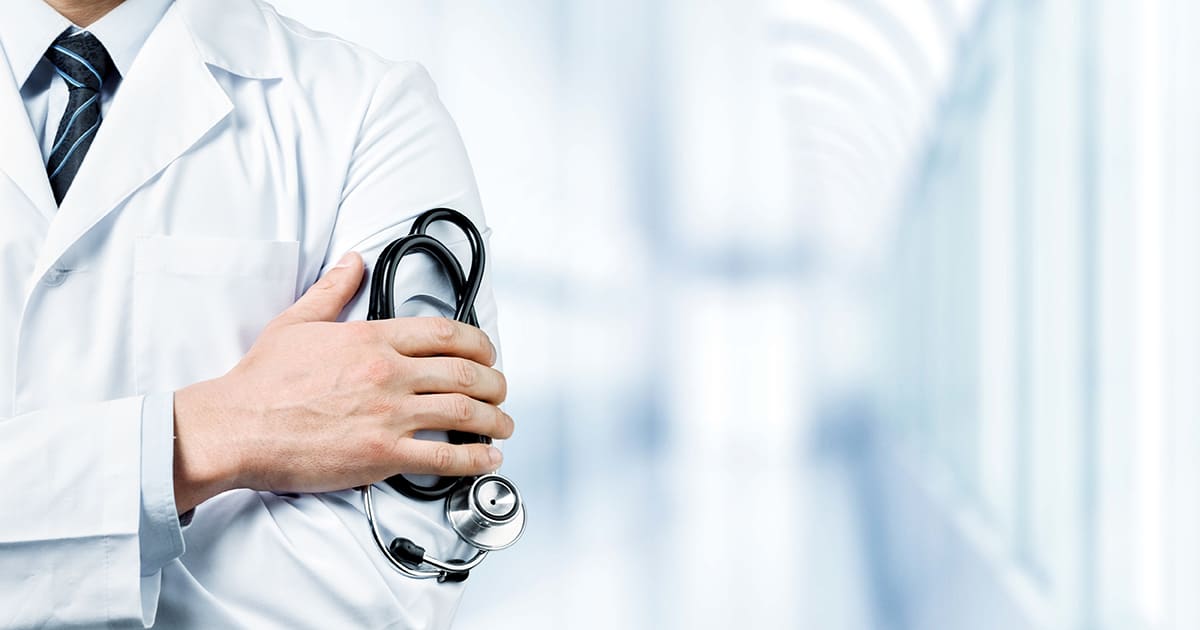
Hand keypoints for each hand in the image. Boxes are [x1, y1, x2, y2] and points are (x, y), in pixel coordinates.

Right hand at [172, 252, 511, 512]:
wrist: (235, 427)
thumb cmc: (261, 382)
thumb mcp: (297, 322)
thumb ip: (332, 289)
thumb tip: (351, 262)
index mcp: (371, 339)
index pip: (444, 332)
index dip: (478, 343)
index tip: (487, 354)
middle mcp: (387, 374)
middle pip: (464, 373)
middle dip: (494, 383)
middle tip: (501, 391)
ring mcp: (388, 415)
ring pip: (463, 413)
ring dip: (493, 419)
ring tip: (502, 424)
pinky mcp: (381, 456)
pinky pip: (443, 458)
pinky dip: (474, 459)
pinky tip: (486, 458)